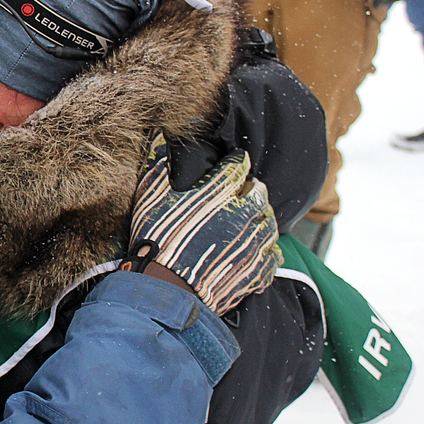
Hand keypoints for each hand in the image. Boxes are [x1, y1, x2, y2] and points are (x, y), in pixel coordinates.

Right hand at [127, 134, 280, 315]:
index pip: (239, 165)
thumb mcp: (151, 197)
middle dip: (251, 189)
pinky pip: (272, 256)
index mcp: (222, 191)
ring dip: (260, 218)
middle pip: (259, 193)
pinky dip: (266, 251)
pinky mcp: (258, 271)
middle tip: (239, 191)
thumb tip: (159, 134)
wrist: (167, 290)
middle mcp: (246, 213)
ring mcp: (255, 244)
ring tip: (247, 220)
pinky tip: (254, 250)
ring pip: (270, 223)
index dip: (235, 161)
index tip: (232, 161)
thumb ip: (158, 163)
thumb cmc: (156, 240)